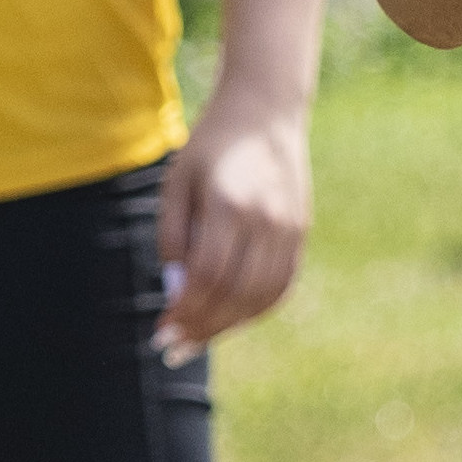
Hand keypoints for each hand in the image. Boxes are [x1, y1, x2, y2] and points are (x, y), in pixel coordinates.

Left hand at [155, 91, 314, 358]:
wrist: (265, 113)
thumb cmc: (210, 147)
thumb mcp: (177, 182)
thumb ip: (173, 235)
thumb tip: (177, 290)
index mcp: (229, 203)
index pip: (207, 276)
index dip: (184, 310)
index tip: (161, 330)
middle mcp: (265, 219)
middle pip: (234, 293)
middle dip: (202, 327)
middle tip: (174, 347)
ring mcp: (288, 227)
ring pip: (261, 296)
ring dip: (228, 325)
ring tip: (198, 339)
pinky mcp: (300, 232)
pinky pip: (281, 286)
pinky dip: (255, 310)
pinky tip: (230, 318)